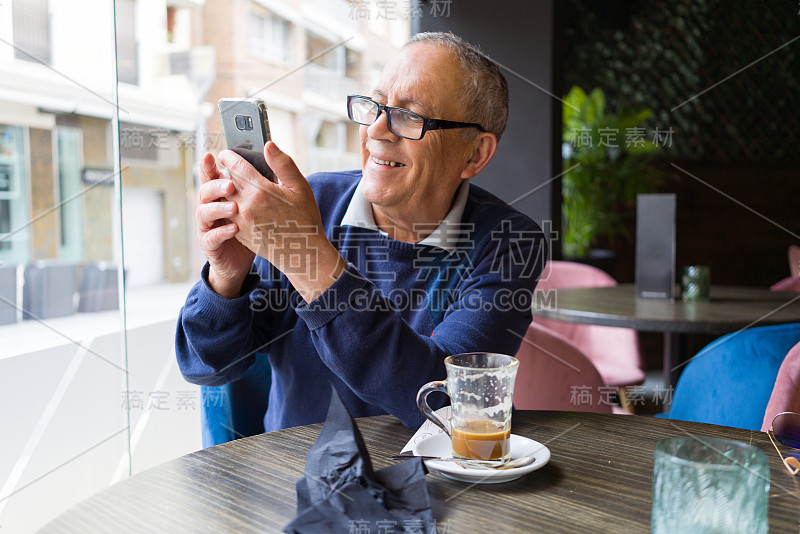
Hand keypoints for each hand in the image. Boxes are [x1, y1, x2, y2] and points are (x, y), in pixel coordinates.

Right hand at [195, 152, 255, 297]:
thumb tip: (268, 154)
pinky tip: (234, 229)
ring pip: (204, 212)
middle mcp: (212, 207)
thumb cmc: (258, 225)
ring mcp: (209, 226)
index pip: (213, 176)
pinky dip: (221, 232)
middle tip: (231, 184)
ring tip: (234, 207)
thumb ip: (261, 181)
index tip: (213, 156)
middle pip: (206, 191)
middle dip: (216, 185)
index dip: (210, 166)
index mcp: (223, 194)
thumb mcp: (262, 202)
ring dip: (218, 208)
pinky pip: (211, 236)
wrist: (253, 257)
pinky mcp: (211, 244)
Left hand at [221, 141, 345, 301]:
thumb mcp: (300, 187)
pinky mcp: (241, 234)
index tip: (227, 153)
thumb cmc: (305, 219)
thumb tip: (268, 145)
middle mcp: (246, 205)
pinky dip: (230, 207)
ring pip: (224, 200)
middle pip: (226, 182)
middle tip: (229, 167)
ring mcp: (241, 222)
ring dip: (226, 191)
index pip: (236, 166)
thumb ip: (282, 164)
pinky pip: (228, 216)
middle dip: (225, 173)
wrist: (302, 253)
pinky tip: (238, 204)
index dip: (229, 156)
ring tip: (233, 186)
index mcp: (260, 191)